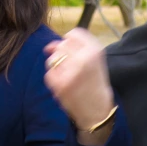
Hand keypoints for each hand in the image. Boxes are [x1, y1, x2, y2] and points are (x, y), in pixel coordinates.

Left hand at [43, 28, 115, 145]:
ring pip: (52, 58)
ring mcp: (70, 72)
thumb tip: (50, 45)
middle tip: (72, 68)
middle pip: (61, 45)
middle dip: (63, 54)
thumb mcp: (94, 62)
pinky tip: (65, 85)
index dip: (71, 41)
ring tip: (69, 76)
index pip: (74, 34)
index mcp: (95, 51)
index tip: (73, 51)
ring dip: (57, 66)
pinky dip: (54, 78)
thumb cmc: (95, 84)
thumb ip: (75, 48)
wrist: (97, 112)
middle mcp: (83, 59)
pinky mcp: (60, 84)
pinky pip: (49, 73)